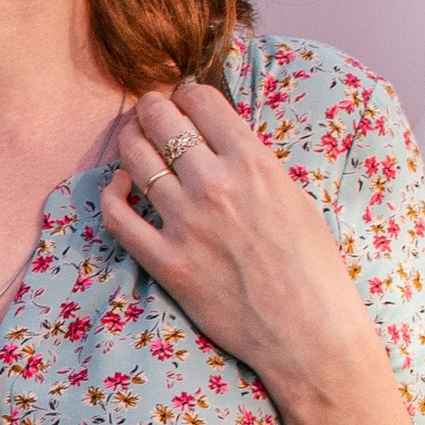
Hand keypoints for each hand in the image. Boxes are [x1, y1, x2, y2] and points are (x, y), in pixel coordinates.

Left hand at [99, 82, 395, 424]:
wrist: (309, 331)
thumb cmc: (312, 266)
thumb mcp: (293, 196)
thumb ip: (253, 164)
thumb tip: (219, 140)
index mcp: (253, 162)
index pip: (201, 100)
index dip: (187, 93)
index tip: (184, 99)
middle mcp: (215, 185)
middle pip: (160, 120)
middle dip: (152, 108)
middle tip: (151, 112)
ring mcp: (186, 224)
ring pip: (135, 159)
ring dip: (130, 140)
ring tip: (133, 139)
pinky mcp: (166, 262)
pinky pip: (118, 216)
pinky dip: (112, 193)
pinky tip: (120, 186)